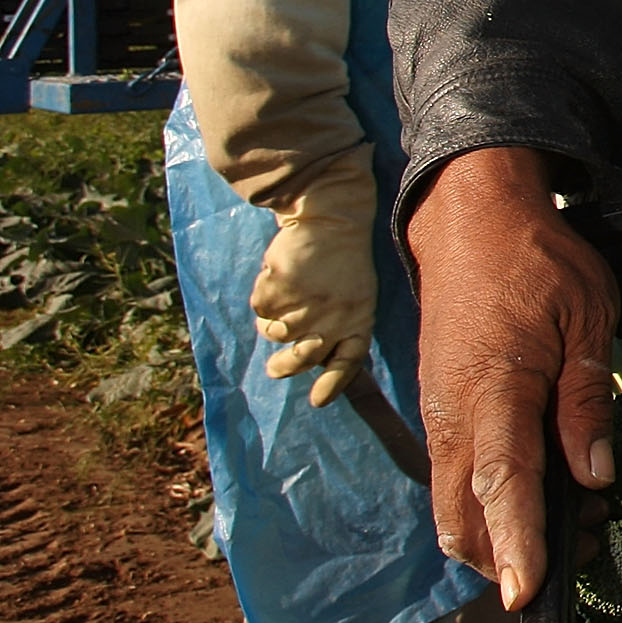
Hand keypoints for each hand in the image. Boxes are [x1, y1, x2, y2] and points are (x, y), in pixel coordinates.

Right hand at [250, 179, 379, 406]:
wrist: (332, 219)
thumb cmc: (343, 262)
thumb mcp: (355, 296)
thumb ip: (338, 328)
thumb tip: (310, 363)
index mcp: (359, 319)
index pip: (349, 361)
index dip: (333, 384)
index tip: (317, 402)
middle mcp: (334, 317)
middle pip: (301, 359)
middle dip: (284, 367)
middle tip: (274, 369)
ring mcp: (306, 304)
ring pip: (275, 333)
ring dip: (273, 320)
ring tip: (286, 295)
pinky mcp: (280, 288)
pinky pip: (261, 309)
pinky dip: (263, 297)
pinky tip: (279, 276)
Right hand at [406, 147, 618, 610]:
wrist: (470, 221)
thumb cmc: (539, 262)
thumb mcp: (587, 319)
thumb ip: (586, 403)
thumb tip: (593, 479)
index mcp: (494, 389)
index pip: (503, 485)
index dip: (518, 546)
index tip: (527, 596)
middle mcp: (452, 416)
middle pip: (463, 518)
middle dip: (509, 558)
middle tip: (579, 558)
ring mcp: (438, 418)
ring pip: (452, 508)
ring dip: (497, 537)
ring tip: (569, 528)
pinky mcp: (439, 414)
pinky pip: (452, 480)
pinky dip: (485, 507)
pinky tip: (536, 498)